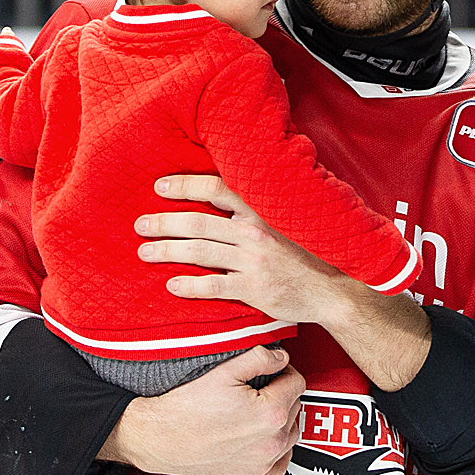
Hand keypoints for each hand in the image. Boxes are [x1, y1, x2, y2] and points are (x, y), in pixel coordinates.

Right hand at [100, 344, 304, 474]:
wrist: (161, 440)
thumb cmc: (187, 408)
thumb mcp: (224, 371)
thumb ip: (260, 358)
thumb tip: (281, 357)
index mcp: (271, 412)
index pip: (297, 383)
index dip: (285, 371)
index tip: (273, 370)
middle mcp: (273, 441)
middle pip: (295, 407)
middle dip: (282, 394)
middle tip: (259, 389)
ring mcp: (264, 464)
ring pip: (291, 434)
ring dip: (281, 420)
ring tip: (258, 411)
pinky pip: (281, 462)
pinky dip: (277, 449)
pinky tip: (261, 438)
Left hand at [135, 174, 347, 326]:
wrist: (334, 288)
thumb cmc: (308, 252)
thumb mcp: (288, 220)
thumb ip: (259, 207)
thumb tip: (225, 194)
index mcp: (262, 209)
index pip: (215, 188)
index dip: (184, 186)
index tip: (159, 187)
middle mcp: (254, 231)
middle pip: (198, 222)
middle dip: (164, 222)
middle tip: (140, 225)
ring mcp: (253, 261)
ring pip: (199, 252)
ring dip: (167, 251)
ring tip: (145, 252)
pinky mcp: (254, 289)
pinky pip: (214, 286)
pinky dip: (190, 285)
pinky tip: (172, 285)